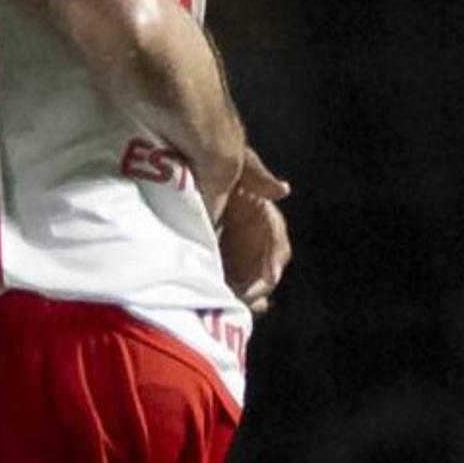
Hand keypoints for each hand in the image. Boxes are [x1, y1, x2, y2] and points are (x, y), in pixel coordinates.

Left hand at [215, 152, 292, 310]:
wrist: (180, 155)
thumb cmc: (211, 158)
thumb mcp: (234, 163)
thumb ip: (255, 175)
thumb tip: (283, 189)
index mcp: (259, 212)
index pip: (275, 240)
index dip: (274, 260)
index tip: (269, 278)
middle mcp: (249, 233)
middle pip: (261, 267)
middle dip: (256, 287)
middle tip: (243, 302)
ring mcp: (231, 247)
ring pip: (243, 277)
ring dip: (239, 294)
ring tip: (229, 307)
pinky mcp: (211, 257)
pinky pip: (222, 279)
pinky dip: (220, 292)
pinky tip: (213, 305)